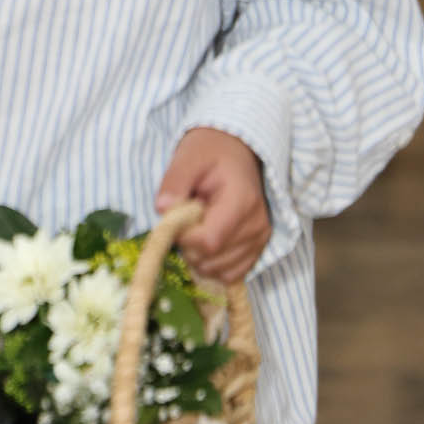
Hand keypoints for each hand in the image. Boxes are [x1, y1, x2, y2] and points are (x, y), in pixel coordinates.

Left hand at [156, 127, 270, 283]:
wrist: (236, 149)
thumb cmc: (210, 151)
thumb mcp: (187, 157)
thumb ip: (174, 182)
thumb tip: (162, 210)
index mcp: (242, 201)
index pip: (208, 241)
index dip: (183, 237)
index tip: (175, 218)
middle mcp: (257, 225)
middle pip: (212, 260)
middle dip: (189, 246)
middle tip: (187, 218)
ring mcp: (261, 239)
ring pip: (220, 272)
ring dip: (199, 256)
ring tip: (199, 225)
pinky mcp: (258, 248)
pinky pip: (230, 274)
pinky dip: (213, 264)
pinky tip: (207, 239)